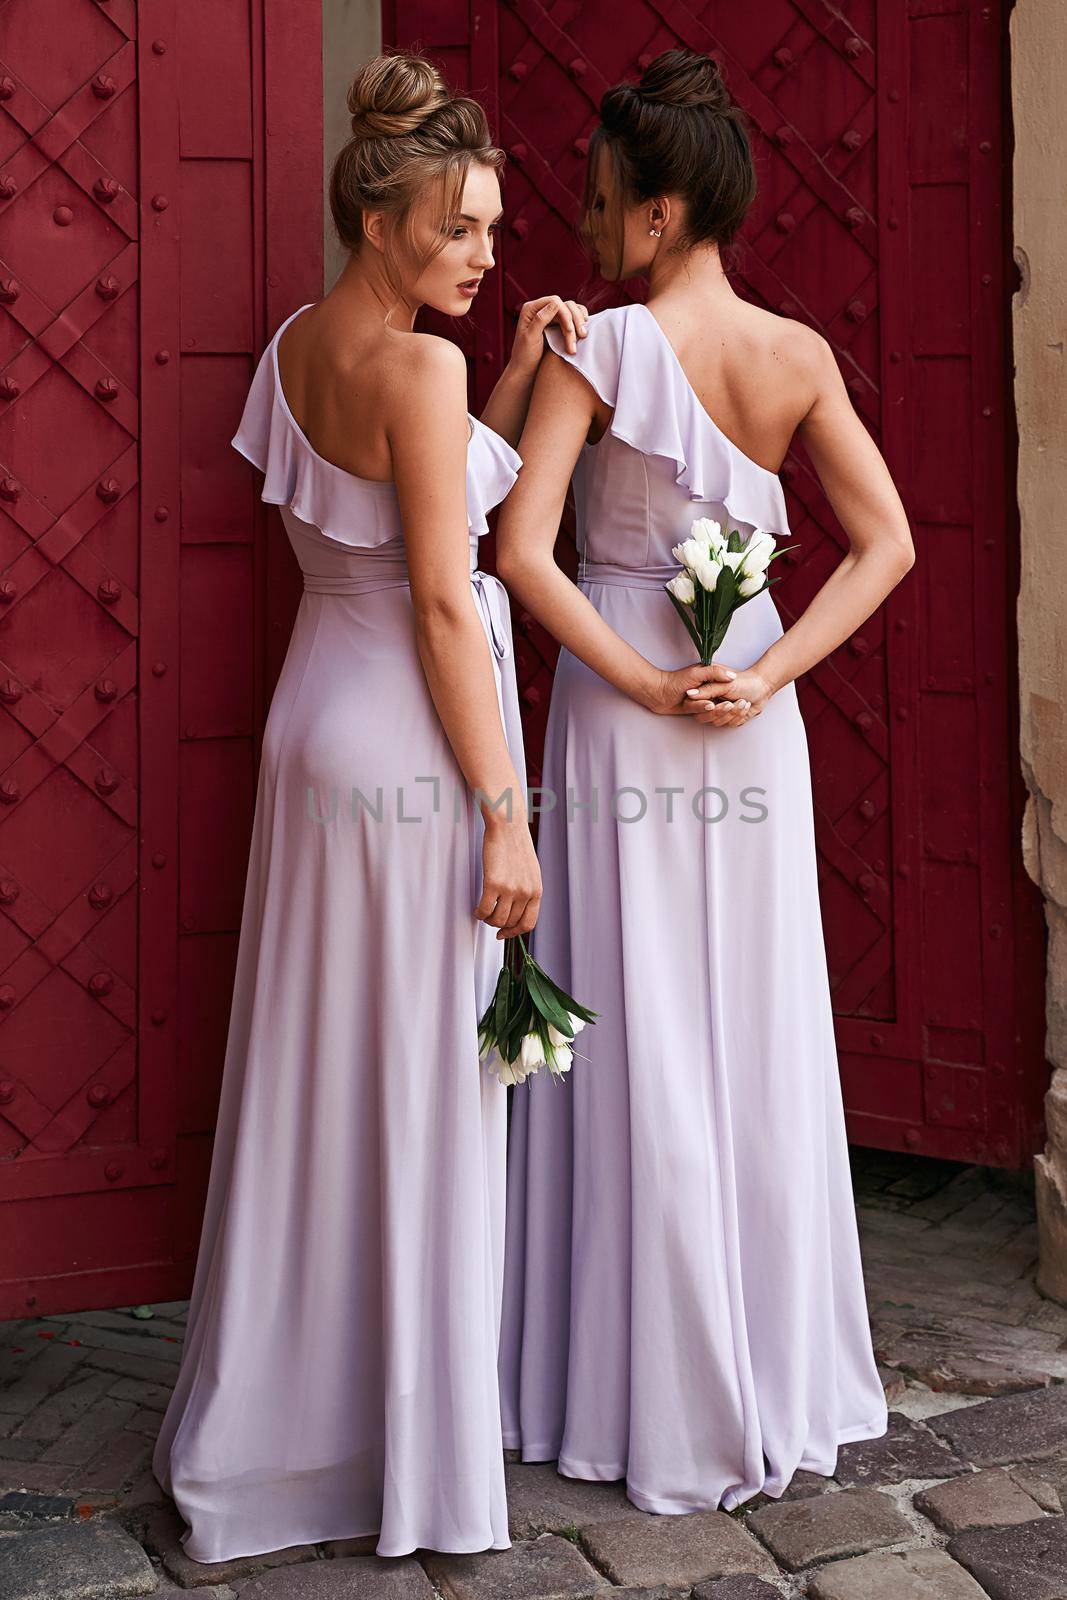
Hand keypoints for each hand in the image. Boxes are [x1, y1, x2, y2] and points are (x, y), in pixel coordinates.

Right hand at [476, 814, 542, 938]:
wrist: (508, 826)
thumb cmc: (516, 846)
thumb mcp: (531, 871)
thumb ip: (527, 890)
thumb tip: (517, 910)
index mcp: (536, 890)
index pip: (528, 923)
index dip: (514, 932)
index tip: (504, 933)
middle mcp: (525, 892)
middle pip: (510, 923)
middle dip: (497, 925)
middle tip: (489, 918)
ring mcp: (510, 889)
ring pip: (497, 920)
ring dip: (487, 920)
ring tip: (483, 913)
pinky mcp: (493, 883)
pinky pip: (484, 909)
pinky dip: (478, 913)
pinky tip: (476, 909)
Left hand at [509, 296, 588, 375]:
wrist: (526, 371)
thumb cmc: (525, 356)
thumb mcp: (531, 337)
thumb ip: (541, 319)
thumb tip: (556, 302)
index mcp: (531, 309)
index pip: (554, 301)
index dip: (565, 313)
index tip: (569, 330)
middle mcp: (540, 309)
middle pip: (565, 305)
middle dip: (574, 320)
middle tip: (581, 337)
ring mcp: (550, 316)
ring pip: (571, 311)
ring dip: (579, 323)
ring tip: (582, 338)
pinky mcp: (557, 325)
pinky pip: (572, 318)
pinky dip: (579, 323)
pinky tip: (582, 332)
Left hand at [641, 662, 739, 716]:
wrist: (657, 692)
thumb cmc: (676, 680)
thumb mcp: (697, 672)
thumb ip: (715, 672)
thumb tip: (732, 676)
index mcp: (711, 681)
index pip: (728, 691)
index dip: (737, 696)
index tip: (744, 699)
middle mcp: (708, 691)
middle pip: (724, 703)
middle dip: (731, 705)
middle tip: (738, 704)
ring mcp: (701, 701)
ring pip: (714, 710)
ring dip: (720, 709)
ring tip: (727, 705)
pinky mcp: (695, 709)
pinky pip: (704, 714)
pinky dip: (707, 710)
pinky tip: (710, 706)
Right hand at [679, 666, 774, 727]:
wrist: (762, 687)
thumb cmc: (744, 682)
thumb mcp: (724, 685)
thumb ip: (706, 690)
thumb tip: (689, 693)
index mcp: (706, 693)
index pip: (694, 706)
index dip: (703, 707)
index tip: (712, 704)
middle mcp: (710, 703)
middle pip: (705, 717)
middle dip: (721, 711)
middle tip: (731, 703)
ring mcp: (719, 713)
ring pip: (717, 722)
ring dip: (733, 713)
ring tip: (743, 702)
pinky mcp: (728, 719)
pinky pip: (728, 725)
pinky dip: (739, 717)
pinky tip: (745, 706)